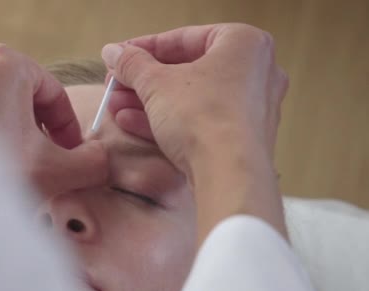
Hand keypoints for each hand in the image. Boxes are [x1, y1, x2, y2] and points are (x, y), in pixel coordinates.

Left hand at [0, 44, 107, 197]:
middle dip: (39, 133)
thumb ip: (92, 162)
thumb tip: (99, 159)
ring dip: (13, 136)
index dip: (68, 128)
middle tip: (45, 164)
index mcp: (4, 64)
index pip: (53, 93)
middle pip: (23, 99)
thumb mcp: (56, 171)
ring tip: (16, 170)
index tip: (71, 153)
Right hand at [102, 24, 287, 239]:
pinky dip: (168, 120)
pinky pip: (200, 121)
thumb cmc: (202, 116)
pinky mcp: (241, 139)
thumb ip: (132, 64)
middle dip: (144, 79)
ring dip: (149, 101)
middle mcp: (255, 72)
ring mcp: (251, 108)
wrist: (228, 174)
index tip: (120, 56)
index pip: (184, 38)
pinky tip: (131, 122)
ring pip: (191, 98)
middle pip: (187, 70)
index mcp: (243, 44)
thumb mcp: (156, 83)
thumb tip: (113, 52)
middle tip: (115, 84)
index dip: (144, 48)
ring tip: (115, 105)